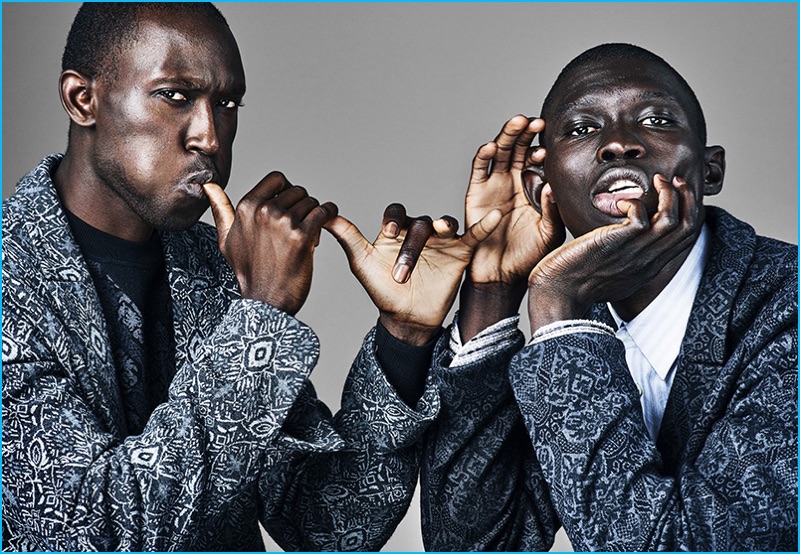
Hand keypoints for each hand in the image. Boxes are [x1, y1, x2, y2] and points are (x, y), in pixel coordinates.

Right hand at [203, 172, 336, 314]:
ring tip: (308, 235)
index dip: (287, 190)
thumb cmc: (247, 271)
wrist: (265, 300)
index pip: (277, 178)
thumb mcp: (226, 239)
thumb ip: (220, 209)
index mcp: (247, 207)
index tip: (289, 207)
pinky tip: (325, 226)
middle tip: (300, 227)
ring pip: (311, 203)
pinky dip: (329, 215)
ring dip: (315, 215)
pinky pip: (324, 212)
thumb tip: (208, 185)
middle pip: (298, 191)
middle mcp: (264, 211)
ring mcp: (283, 222)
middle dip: (302, 206)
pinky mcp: (302, 236)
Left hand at [325, 204, 501, 344]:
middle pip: (419, 223)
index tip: (387, 232)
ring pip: (442, 224)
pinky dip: (484, 225)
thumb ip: (347, 237)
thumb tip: (324, 214)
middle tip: (402, 274)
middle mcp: (419, 232)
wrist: (407, 318)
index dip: (392, 218)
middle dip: (411, 247)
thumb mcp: (362, 262)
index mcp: (396, 231)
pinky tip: (493, 217)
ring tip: (441, 235)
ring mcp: (441, 241)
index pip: (396, 212)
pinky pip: (474, 234)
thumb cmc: (382, 290)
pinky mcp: (461, 252)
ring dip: (439, 231)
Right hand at [465, 115, 564, 284]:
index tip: (551, 144)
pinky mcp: (475, 193)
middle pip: (518, 148)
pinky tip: (494, 145)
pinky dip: (485, 155)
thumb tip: (554, 185)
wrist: (502, 276)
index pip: (536, 160)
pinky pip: (479, 170)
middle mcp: (511, 182)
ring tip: (518, 122)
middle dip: (526, 132)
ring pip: (500, 152)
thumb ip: (553, 210)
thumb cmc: (528, 257)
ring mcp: (493, 186)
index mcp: (531, 188)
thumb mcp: (549, 233)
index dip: (542, 148)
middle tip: (536, 121)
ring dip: (507, 135)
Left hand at [527, 174, 701, 332]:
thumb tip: (627, 243)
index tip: (678, 193)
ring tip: (657, 180)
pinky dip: (633, 202)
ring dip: (669, 194)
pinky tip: (618, 201)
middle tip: (674, 180)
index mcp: (650, 267)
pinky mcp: (616, 243)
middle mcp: (648, 260)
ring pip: (672, 219)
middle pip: (688, 227)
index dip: (690, 211)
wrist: (559, 294)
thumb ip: (627, 259)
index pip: (686, 237)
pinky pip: (640, 216)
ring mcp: (634, 252)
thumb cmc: (577, 282)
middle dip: (688, 197)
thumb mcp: (613, 274)